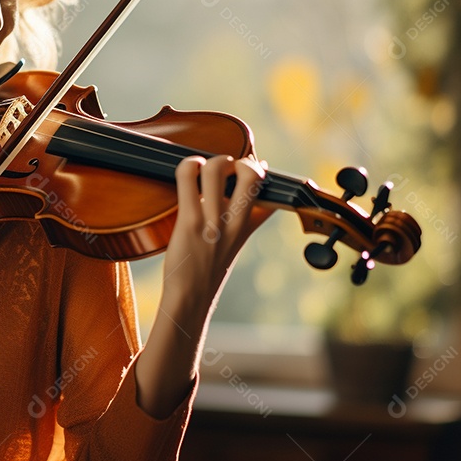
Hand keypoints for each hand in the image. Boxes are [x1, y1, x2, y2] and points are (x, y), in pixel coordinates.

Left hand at [133, 153, 270, 417]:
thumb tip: (249, 201)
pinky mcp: (189, 223)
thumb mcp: (231, 245)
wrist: (189, 300)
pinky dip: (187, 165)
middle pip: (252, 176)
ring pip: (217, 170)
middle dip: (242, 161)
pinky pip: (189, 180)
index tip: (258, 169)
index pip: (273, 196)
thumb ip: (242, 222)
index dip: (267, 176)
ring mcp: (213, 222)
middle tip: (228, 167)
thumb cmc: (205, 271)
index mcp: (247, 227)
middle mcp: (235, 222)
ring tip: (204, 166)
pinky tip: (187, 169)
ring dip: (210, 160)